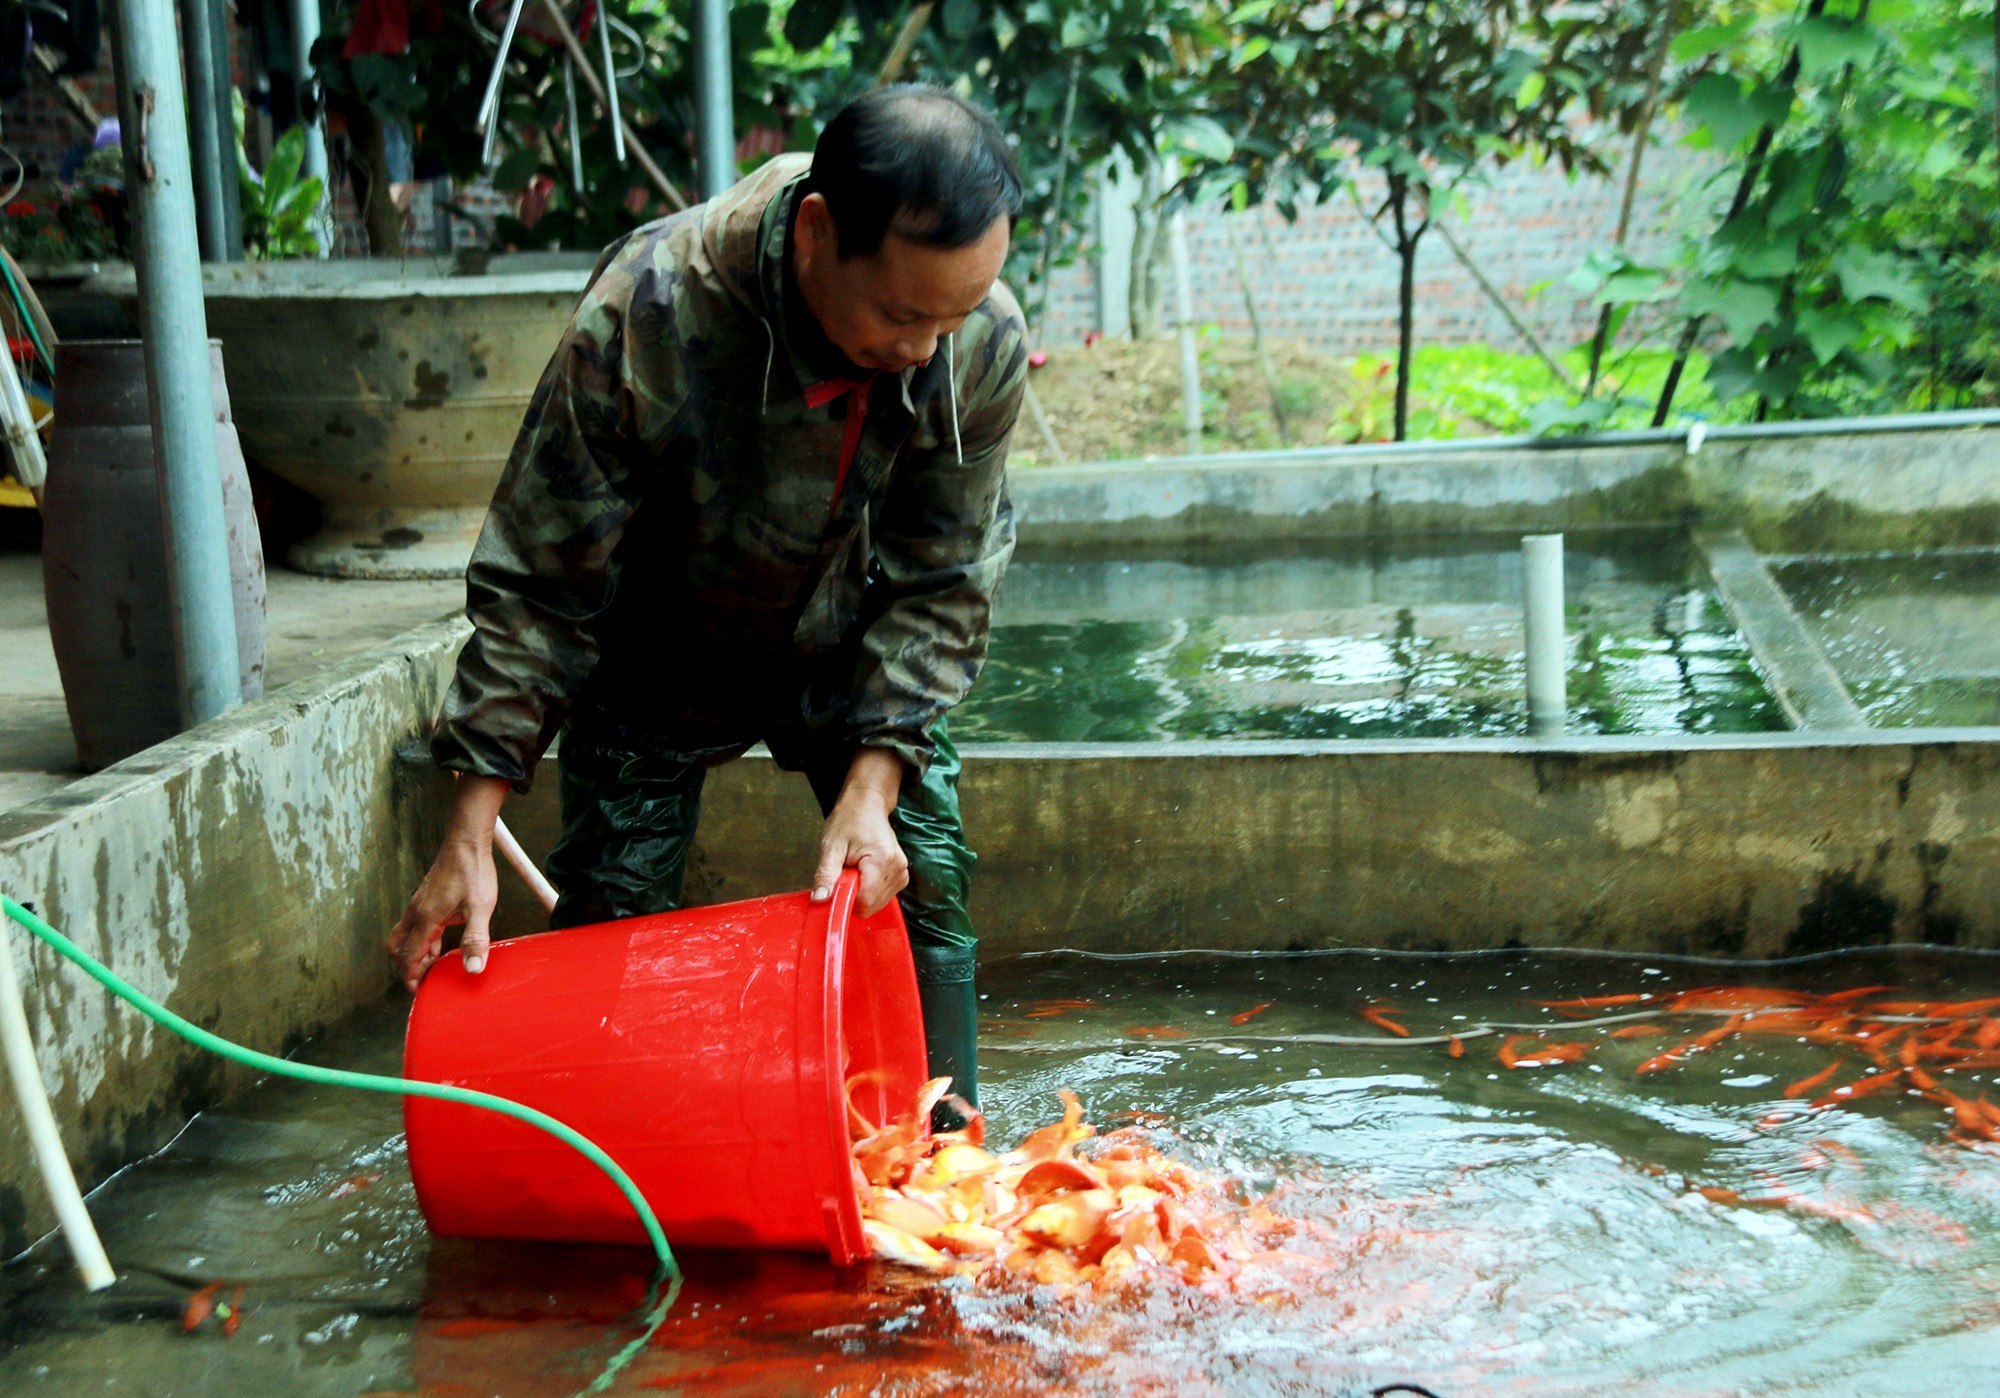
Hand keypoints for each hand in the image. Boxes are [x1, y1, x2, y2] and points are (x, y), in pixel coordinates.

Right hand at [387, 775, 507, 991]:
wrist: (467, 841)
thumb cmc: (473, 872)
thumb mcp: (479, 909)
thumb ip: (475, 939)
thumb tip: (473, 969)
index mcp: (425, 919)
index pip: (409, 956)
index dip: (411, 976)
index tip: (418, 992)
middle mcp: (416, 912)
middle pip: (398, 947)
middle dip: (407, 966)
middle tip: (424, 980)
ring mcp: (419, 904)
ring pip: (406, 936)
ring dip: (415, 953)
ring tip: (434, 966)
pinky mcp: (426, 898)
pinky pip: (416, 925)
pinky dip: (422, 940)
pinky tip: (440, 942)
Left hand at [811, 748, 909, 916]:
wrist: (866, 804)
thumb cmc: (849, 820)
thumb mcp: (831, 846)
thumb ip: (825, 875)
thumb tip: (820, 899)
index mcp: (882, 861)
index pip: (865, 901)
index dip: (846, 899)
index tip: (838, 882)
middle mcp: (897, 868)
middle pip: (872, 905)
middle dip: (854, 894)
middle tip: (846, 870)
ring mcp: (902, 872)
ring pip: (877, 903)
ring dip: (861, 891)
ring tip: (855, 867)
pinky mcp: (901, 875)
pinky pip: (883, 896)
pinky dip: (870, 890)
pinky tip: (863, 872)